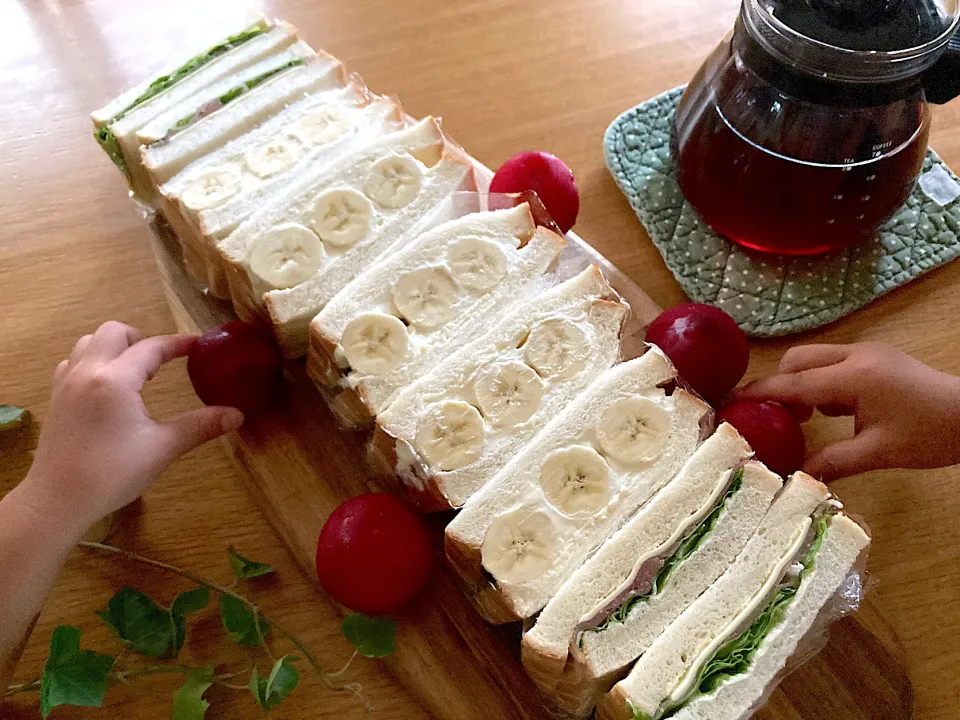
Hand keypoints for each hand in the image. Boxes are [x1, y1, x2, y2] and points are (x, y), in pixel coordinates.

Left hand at [20, 322, 243, 534]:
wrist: (58, 500)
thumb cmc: (112, 474)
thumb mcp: (162, 449)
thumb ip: (200, 426)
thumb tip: (237, 415)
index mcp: (115, 380)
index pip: (151, 348)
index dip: (177, 344)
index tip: (198, 345)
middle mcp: (87, 372)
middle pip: (113, 332)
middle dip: (140, 339)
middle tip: (160, 363)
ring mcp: (66, 383)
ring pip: (89, 343)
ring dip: (114, 348)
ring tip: (133, 372)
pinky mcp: (55, 397)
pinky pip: (73, 362)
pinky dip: (93, 362)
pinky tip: (107, 387)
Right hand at [734, 343, 959, 480]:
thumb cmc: (930, 435)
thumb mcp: (879, 453)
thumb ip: (833, 462)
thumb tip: (796, 479)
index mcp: (854, 378)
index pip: (794, 383)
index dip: (759, 393)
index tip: (730, 401)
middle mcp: (855, 356)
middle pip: (798, 360)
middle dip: (778, 384)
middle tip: (773, 417)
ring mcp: (866, 351)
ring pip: (813, 358)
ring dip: (800, 382)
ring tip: (803, 416)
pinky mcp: (874, 356)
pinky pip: (832, 361)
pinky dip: (820, 380)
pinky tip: (833, 409)